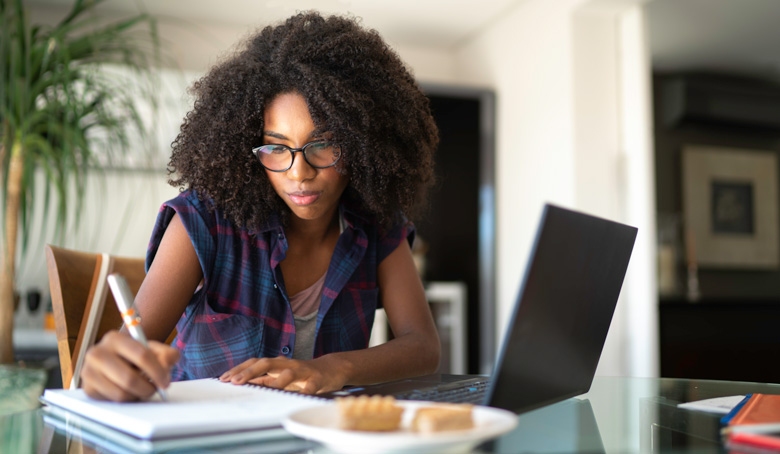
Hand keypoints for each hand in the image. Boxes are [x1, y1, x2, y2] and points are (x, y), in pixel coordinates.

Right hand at [80, 331, 179, 401]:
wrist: (114, 361)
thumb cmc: (135, 356)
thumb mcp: (153, 350)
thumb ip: (167, 354)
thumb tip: (168, 362)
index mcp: (115, 338)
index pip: (141, 355)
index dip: (157, 371)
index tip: (165, 382)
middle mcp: (97, 353)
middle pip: (129, 378)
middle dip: (148, 388)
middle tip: (155, 389)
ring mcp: (88, 371)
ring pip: (121, 393)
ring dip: (137, 395)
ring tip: (142, 388)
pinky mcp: (88, 389)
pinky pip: (112, 401)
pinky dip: (126, 399)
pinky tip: (129, 391)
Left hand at [219, 356, 347, 393]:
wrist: (333, 368)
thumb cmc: (303, 373)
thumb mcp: (282, 375)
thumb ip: (265, 379)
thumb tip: (244, 384)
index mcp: (278, 363)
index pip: (255, 363)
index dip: (240, 369)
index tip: (224, 378)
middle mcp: (288, 364)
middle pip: (267, 363)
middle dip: (250, 372)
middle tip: (235, 382)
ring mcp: (303, 371)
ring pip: (288, 373)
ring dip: (276, 381)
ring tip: (265, 389)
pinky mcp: (318, 379)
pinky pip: (311, 386)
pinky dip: (305, 391)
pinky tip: (299, 397)